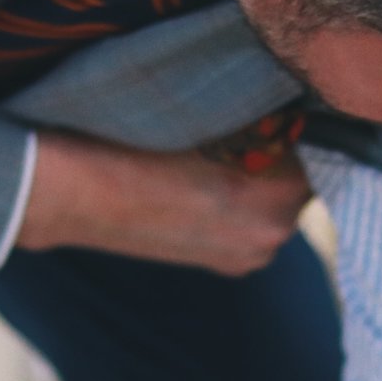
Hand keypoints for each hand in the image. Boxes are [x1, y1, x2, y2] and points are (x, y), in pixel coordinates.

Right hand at [17, 130, 310, 274]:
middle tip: (232, 135)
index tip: (255, 114)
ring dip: (254, 184)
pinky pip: (245, 227)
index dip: (281, 128)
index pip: (306, 150)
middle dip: (272, 160)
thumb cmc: (139, 146)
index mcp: (279, 198)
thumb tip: (281, 114)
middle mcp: (273, 237)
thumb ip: (258, 122)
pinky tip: (197, 188)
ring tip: (210, 161)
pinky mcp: (220, 266)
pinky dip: (233, 207)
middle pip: (293, 183)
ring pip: (269, 207)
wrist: (76, 194)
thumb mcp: (209, 118)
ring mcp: (245, 259)